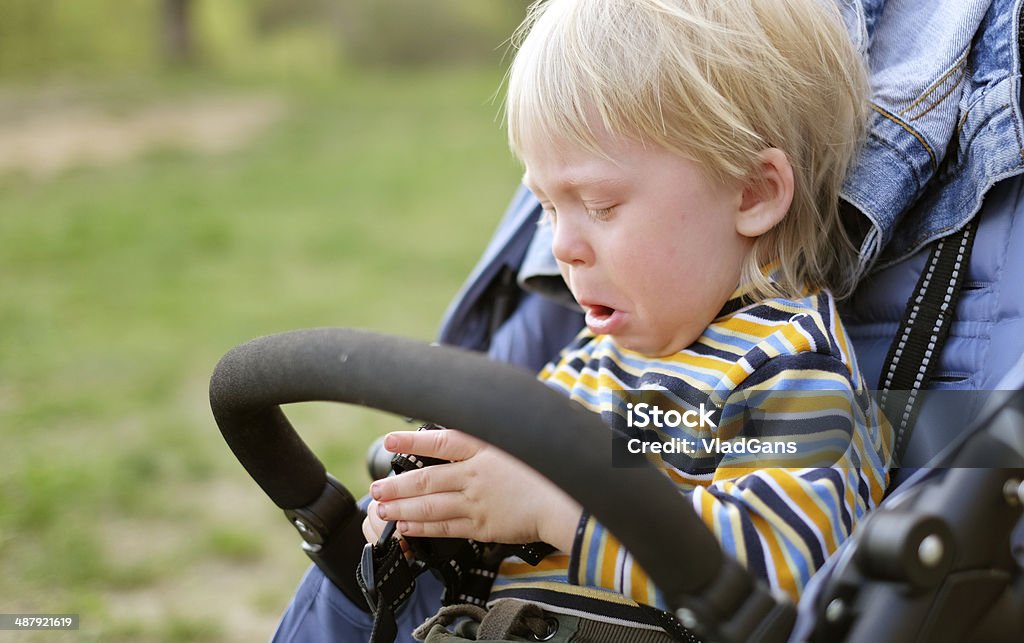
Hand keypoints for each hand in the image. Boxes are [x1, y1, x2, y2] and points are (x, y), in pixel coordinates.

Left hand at [366, 429, 581, 550]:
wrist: (570, 501)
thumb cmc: (555, 465)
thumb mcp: (525, 436)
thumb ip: (499, 432)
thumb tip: (483, 421)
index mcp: (487, 447)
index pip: (441, 441)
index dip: (412, 440)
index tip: (390, 440)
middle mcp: (476, 474)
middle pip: (427, 478)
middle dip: (397, 484)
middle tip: (376, 488)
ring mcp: (478, 501)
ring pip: (430, 505)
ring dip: (402, 507)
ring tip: (382, 509)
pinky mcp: (483, 525)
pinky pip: (446, 527)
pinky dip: (423, 526)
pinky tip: (407, 526)